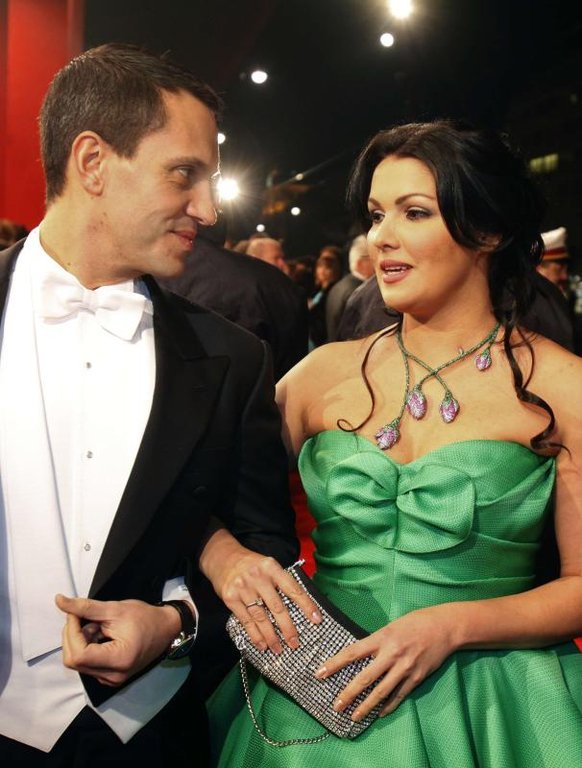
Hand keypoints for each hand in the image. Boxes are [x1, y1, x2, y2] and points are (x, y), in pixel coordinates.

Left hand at [55, 594, 180, 685]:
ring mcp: (111, 680)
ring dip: (80, 641)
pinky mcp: (110, 677)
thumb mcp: (115, 609)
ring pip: (79, 663)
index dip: (71, 632)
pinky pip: (88, 665)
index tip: (74, 614)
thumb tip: (59, 601)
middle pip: (74, 661)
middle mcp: (113, 676)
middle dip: (73, 636)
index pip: (78, 654)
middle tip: (85, 618)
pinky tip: (100, 635)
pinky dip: (87, 648)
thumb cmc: (145, 617)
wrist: (166, 628)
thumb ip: (85, 607)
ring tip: (98, 626)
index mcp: (118, 660)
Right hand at [218, 552, 321, 654]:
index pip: (293, 588)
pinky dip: (254, 635)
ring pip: (261, 617)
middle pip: (277, 607)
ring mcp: (243, 588)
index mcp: (271, 567)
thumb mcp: (268, 565)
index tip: (317, 620)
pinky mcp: (230, 598)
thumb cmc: (250, 564)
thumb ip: (281, 580)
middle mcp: (258, 577)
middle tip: (295, 643)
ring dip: (271, 636)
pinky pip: (245, 620)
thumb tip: (302, 604)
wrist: (221, 557)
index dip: (306, 605)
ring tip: (278, 649)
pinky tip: (261, 644)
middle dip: (288, 628)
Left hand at [315, 606, 455, 720]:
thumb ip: (376, 641)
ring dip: (366, 707)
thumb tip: (360, 655)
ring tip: (354, 716)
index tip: (319, 673)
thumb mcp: (391, 626)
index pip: (352, 652)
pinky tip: (379, 713)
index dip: (334, 664)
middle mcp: (391, 654)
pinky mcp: (417, 678)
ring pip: (381, 692)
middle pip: (365, 678)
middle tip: (336, 706)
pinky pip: (399, 696)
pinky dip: (388, 706)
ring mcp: (404, 668)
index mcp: (382, 637)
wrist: (445, 627)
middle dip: (348, 693)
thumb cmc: (415, 622)